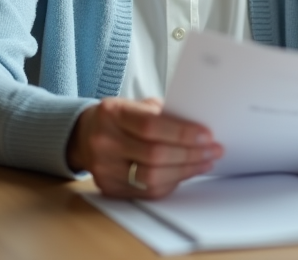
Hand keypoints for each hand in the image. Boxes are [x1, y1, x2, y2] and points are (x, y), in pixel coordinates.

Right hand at [67, 97, 223, 198]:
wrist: (84, 135)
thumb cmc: (119, 118)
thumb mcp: (136, 105)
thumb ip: (163, 114)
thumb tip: (199, 127)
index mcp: (112, 113)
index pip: (150, 125)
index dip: (181, 132)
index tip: (206, 134)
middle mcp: (104, 141)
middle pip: (154, 154)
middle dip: (190, 153)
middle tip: (213, 150)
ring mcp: (104, 168)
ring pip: (152, 178)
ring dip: (185, 170)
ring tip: (205, 161)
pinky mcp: (109, 188)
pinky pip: (148, 192)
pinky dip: (172, 182)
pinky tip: (187, 172)